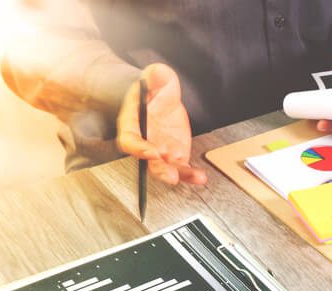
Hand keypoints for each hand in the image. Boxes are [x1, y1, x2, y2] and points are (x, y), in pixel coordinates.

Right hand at [116, 63, 206, 185]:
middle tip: (170, 175)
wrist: (160, 99)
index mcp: (133, 125)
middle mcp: (145, 142)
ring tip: (195, 177)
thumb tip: (156, 72)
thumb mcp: (155, 77)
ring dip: (178, 175)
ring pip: (166, 168)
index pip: (130, 140)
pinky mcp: (175, 155)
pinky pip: (181, 168)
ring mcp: (160, 151)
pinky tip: (201, 176)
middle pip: (148, 161)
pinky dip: (191, 174)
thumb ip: (155, 75)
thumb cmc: (152, 90)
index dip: (138, 148)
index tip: (150, 152)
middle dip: (159, 169)